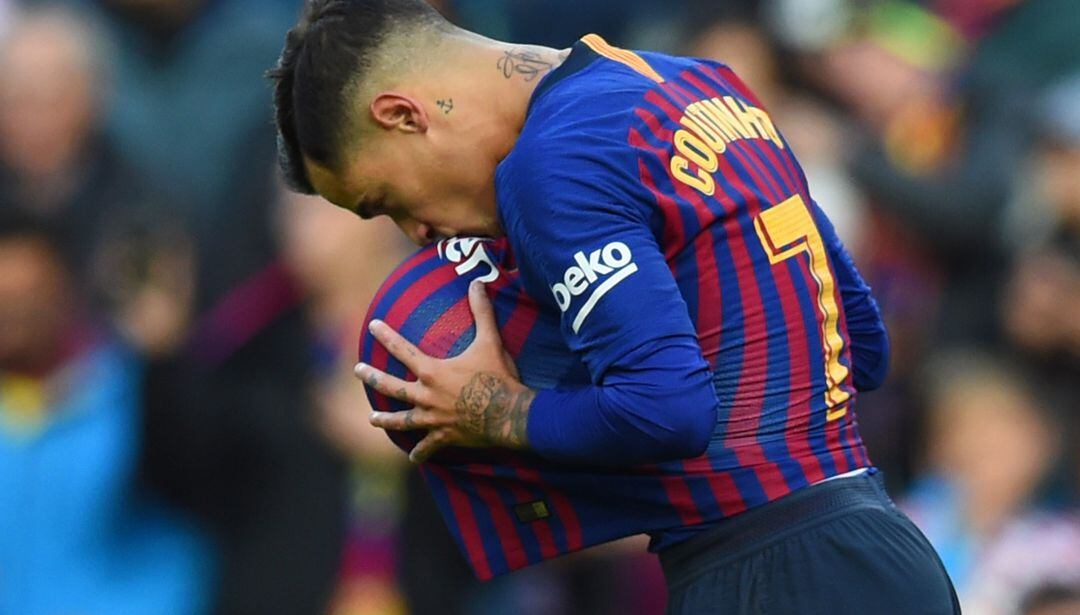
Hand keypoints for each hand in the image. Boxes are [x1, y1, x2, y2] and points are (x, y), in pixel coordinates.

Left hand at [355, 280, 534, 462]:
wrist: (509, 415)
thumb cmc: (498, 377)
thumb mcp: (490, 341)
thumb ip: (482, 312)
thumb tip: (477, 282)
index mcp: (433, 372)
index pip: (403, 350)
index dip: (386, 336)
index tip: (372, 325)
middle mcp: (426, 396)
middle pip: (392, 387)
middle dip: (373, 377)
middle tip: (357, 370)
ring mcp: (434, 418)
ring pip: (402, 420)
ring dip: (386, 420)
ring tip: (372, 419)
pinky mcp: (445, 436)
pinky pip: (429, 446)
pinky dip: (421, 453)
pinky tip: (413, 458)